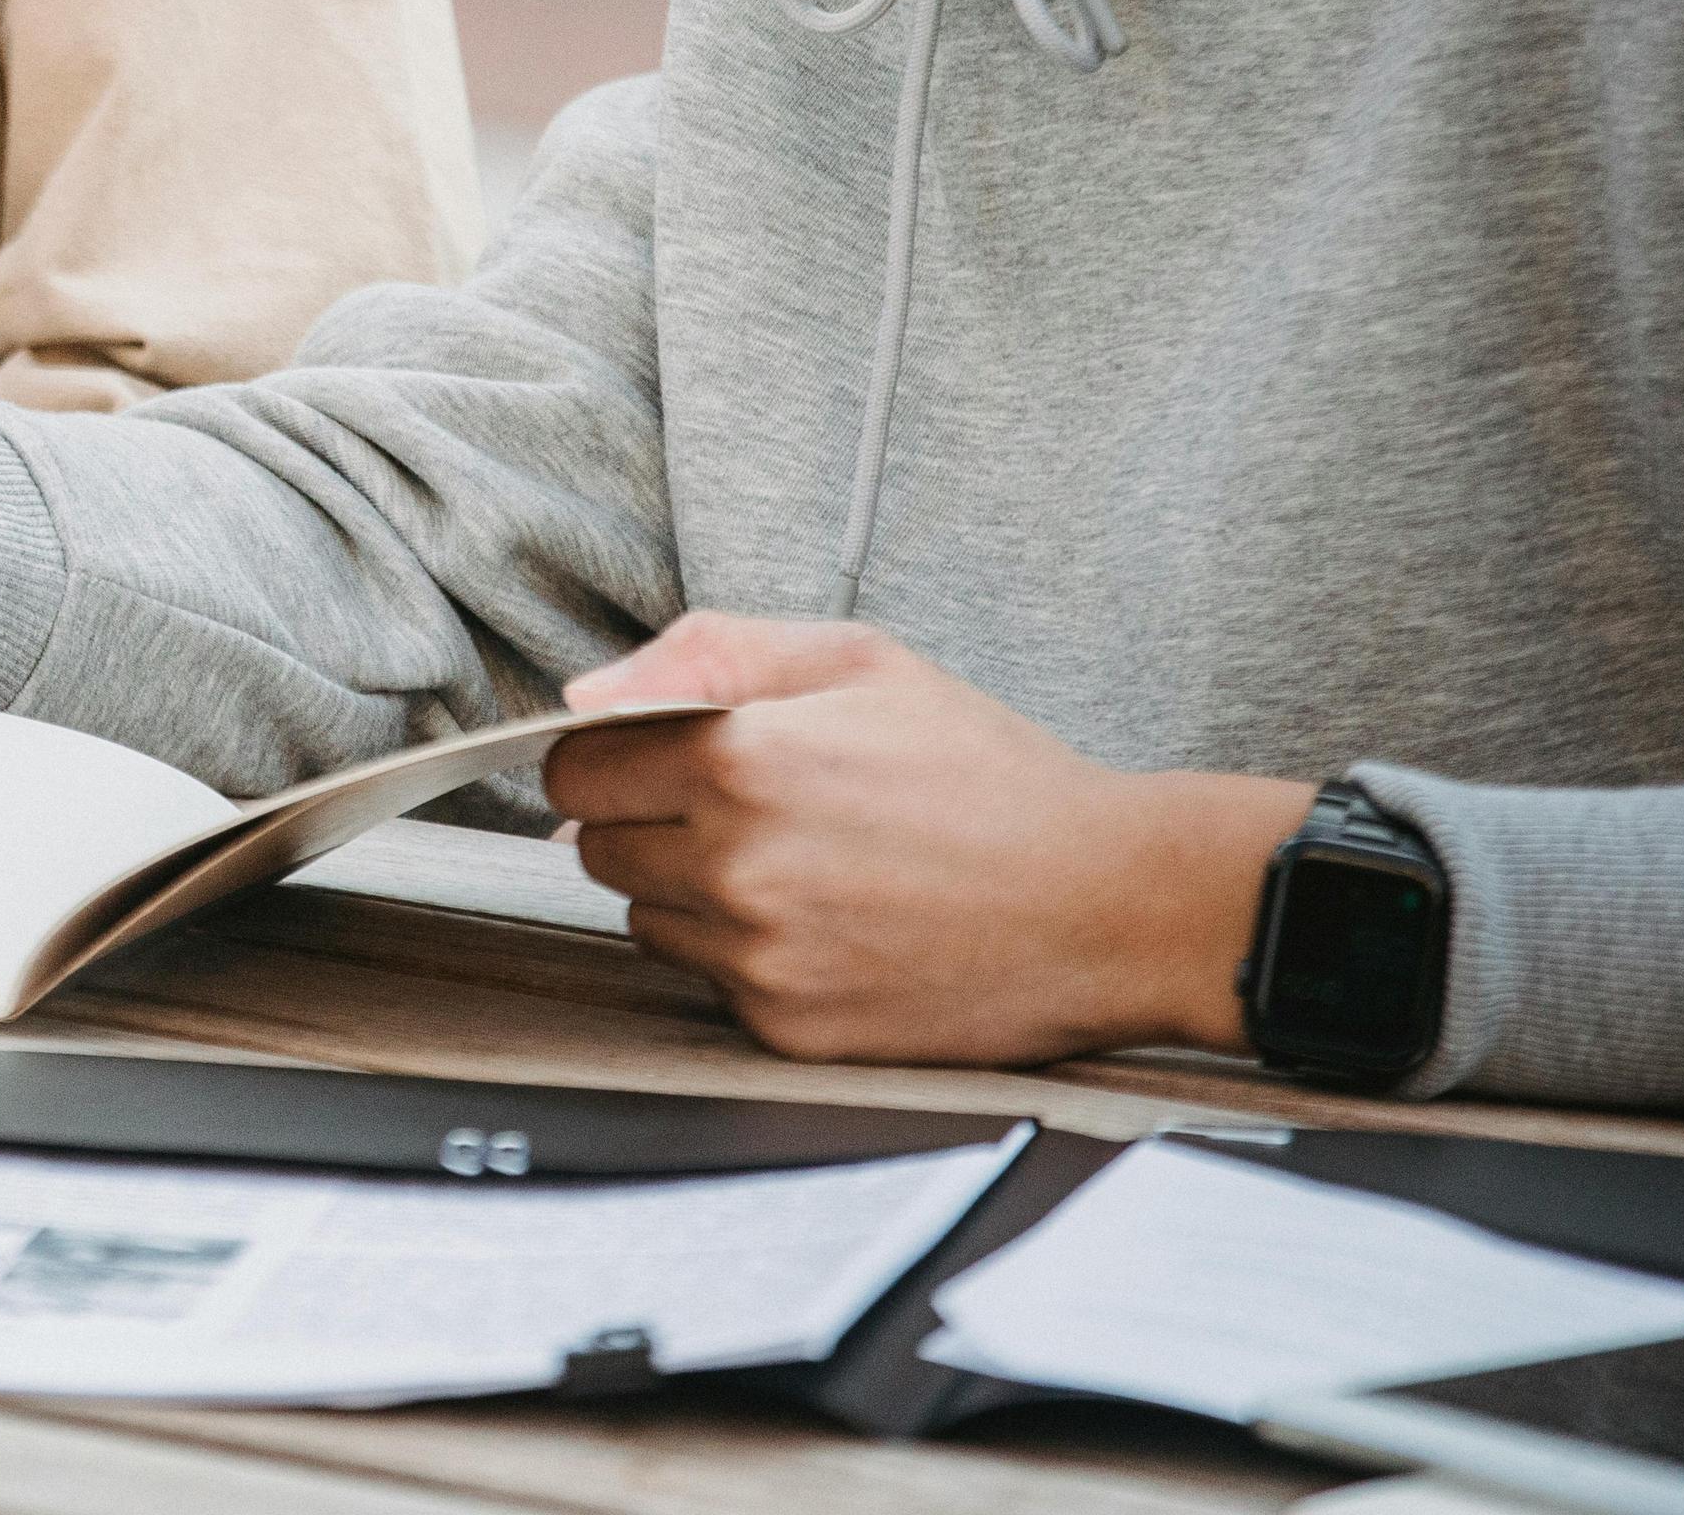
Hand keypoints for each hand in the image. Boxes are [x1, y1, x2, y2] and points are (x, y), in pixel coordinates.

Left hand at [544, 616, 1312, 1070]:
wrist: (1110, 904)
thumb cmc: (991, 776)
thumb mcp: (859, 662)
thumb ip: (708, 654)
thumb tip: (586, 694)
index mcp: (739, 761)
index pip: (573, 770)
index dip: (611, 758)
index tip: (656, 758)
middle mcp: (736, 866)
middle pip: (600, 849)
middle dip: (652, 823)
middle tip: (750, 809)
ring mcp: (760, 957)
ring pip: (650, 920)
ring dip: (695, 893)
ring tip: (803, 867)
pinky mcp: (789, 1029)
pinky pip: (712, 984)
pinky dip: (749, 958)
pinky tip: (831, 926)